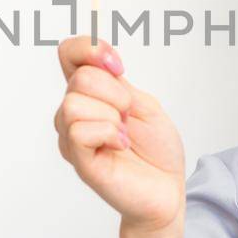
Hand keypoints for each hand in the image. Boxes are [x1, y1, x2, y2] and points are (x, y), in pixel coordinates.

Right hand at [53, 36, 185, 233]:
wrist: (168, 189)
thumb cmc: (156, 150)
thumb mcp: (143, 104)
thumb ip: (117, 83)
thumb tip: (98, 64)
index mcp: (91, 94)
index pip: (69, 53)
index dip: (89, 48)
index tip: (118, 65)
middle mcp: (75, 112)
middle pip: (80, 78)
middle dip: (115, 92)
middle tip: (129, 115)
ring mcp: (73, 137)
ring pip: (74, 104)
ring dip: (111, 116)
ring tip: (124, 134)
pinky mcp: (79, 160)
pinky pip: (79, 131)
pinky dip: (108, 133)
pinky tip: (120, 145)